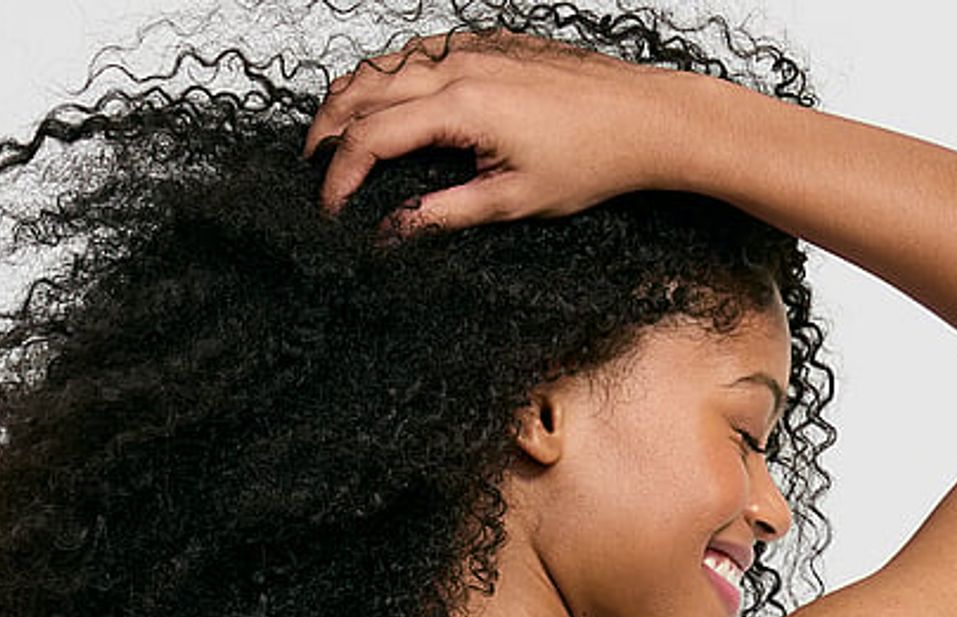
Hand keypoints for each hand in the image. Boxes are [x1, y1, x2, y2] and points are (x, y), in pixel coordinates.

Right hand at [302, 29, 685, 231]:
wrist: (642, 117)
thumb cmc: (590, 159)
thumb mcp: (511, 201)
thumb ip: (442, 213)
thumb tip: (391, 233)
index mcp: (459, 106)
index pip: (372, 139)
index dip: (340, 177)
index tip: (329, 210)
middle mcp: (458, 65)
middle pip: (364, 90)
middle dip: (329, 131)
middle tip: (314, 168)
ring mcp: (472, 47)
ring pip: (387, 64)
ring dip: (353, 98)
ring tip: (337, 135)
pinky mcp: (489, 43)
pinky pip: (421, 52)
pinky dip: (390, 77)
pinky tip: (389, 102)